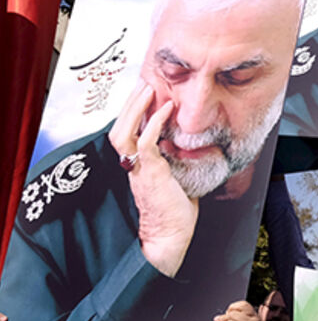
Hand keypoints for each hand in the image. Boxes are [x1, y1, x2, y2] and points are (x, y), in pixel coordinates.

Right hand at [108, 84, 198, 277]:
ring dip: (135, 109)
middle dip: (130, 104)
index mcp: (137, 166)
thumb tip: (195, 150)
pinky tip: (166, 109)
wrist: (170, 236)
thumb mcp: (178, 180)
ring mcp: (138, 168)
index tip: (144, 96)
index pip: (128, 134)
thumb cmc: (177, 212)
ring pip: (124, 132)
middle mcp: (132, 165)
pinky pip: (145, 143)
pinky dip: (154, 123)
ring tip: (147, 89)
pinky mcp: (149, 172)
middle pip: (120, 128)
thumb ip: (179, 164)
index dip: (133, 114)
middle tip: (143, 84)